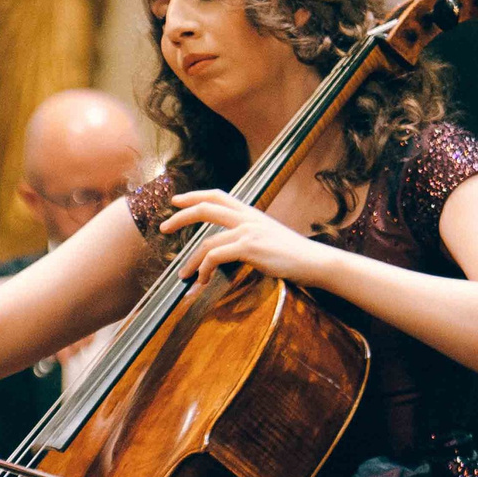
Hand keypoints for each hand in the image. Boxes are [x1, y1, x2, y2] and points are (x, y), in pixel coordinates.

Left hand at [157, 191, 336, 288]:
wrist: (314, 262)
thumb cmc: (292, 254)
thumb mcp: (268, 235)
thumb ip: (248, 233)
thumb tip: (228, 243)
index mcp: (250, 212)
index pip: (217, 195)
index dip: (194, 195)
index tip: (176, 200)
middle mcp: (247, 217)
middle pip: (205, 208)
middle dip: (180, 217)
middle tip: (163, 228)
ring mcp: (248, 231)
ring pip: (206, 243)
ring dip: (190, 262)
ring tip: (184, 276)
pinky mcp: (249, 247)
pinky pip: (215, 257)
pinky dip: (203, 270)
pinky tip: (202, 281)